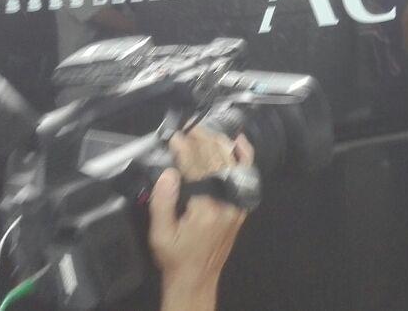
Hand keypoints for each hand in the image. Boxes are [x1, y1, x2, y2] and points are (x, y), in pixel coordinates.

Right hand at [150, 129, 253, 310]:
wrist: (197, 277)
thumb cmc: (177, 258)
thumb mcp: (160, 234)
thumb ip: (162, 202)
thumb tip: (168, 173)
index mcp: (205, 208)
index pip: (197, 168)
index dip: (185, 149)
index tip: (175, 138)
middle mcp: (227, 203)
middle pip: (217, 161)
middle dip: (202, 141)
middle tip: (189, 130)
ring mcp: (237, 204)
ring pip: (233, 164)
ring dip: (219, 144)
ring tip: (204, 132)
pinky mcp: (241, 206)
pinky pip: (246, 176)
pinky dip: (243, 156)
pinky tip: (238, 142)